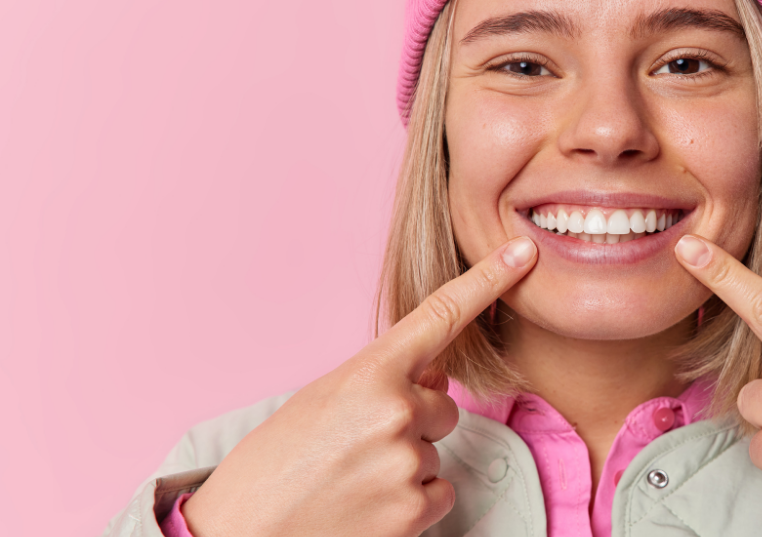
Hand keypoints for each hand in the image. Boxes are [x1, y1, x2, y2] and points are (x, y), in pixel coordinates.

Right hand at [182, 237, 537, 536]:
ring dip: (406, 463)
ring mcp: (407, 462)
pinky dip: (412, 501)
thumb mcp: (323, 399)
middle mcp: (396, 411)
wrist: (239, 534)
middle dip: (414, 421)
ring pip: (438, 451)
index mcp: (368, 372)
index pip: (441, 315)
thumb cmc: (273, 464)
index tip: (522, 252)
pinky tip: (368, 505)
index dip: (487, 280)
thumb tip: (434, 377)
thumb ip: (383, 380)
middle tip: (357, 445)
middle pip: (443, 404)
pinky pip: (440, 492)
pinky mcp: (413, 512)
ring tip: (352, 478)